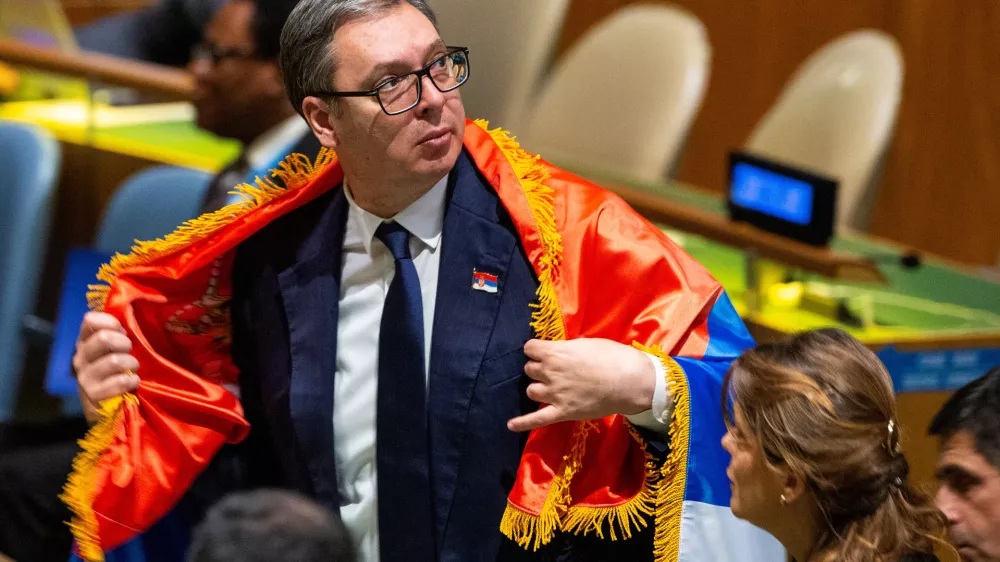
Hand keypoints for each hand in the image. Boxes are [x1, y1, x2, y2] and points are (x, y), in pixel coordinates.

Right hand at [73, 312, 139, 423]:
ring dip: (131, 364)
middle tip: (129, 353)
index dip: (111, 322)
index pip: (90, 320)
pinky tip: (132, 383)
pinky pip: (121, 381)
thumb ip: (115, 334)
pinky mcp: (93, 394)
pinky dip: (132, 381)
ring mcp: (84, 377)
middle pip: (103, 338)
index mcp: (84, 342)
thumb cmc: (114, 373)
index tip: (122, 332)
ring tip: (133, 369)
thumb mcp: (112, 350)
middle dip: (124, 343)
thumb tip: (127, 319)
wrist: (106, 407)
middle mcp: (80, 357)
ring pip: (115, 361)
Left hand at [507, 338, 655, 431]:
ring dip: (538, 388)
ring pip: (531, 391)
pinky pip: (536, 419)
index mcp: (554, 353)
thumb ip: (567, 349)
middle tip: (554, 371)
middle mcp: (549, 372)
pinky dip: (522, 423)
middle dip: (539, 369)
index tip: (544, 352)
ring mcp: (554, 394)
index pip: (529, 348)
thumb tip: (559, 352)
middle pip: (530, 369)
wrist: (630, 381)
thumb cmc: (613, 357)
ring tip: (550, 389)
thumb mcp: (586, 344)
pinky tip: (510, 425)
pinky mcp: (561, 412)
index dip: (536, 350)